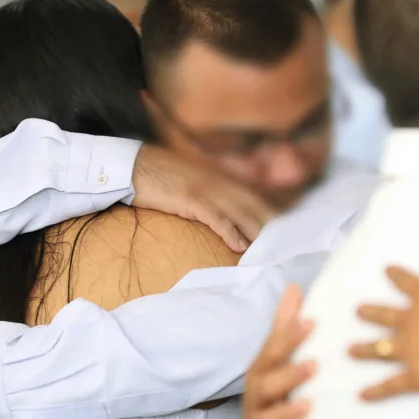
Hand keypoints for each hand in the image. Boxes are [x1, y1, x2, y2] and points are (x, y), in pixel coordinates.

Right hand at [131, 145, 274, 252]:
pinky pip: (216, 217)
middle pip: (253, 205)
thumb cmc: (159, 178)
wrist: (133, 166)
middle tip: (285, 247)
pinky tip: (239, 246)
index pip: (254, 197)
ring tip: (269, 253)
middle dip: (270, 227)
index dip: (271, 214)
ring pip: (240, 212)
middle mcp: (218, 181)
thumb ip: (209, 195)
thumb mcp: (190, 184)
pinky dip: (230, 232)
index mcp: (219, 178)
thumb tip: (223, 215)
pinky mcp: (190, 198)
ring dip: (256, 233)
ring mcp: (205, 189)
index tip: (286, 231)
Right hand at [243, 285, 315, 418]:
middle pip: (265, 386)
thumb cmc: (276, 386)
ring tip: (308, 406)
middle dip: (288, 374)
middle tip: (314, 364)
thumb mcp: (278, 356)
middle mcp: (255, 399)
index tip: (312, 323)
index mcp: (260, 371)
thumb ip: (286, 324)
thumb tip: (293, 286)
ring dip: (285, 414)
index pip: (271, 351)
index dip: (289, 337)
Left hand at [350, 235, 418, 401]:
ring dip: (364, 349)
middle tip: (357, 311)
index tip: (385, 270)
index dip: (395, 275)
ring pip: (381, 349)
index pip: (407, 282)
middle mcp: (413, 322)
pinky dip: (376, 391)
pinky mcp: (418, 377)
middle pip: (386, 315)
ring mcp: (412, 351)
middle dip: (371, 312)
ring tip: (349, 350)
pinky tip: (361, 395)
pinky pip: (392, 385)